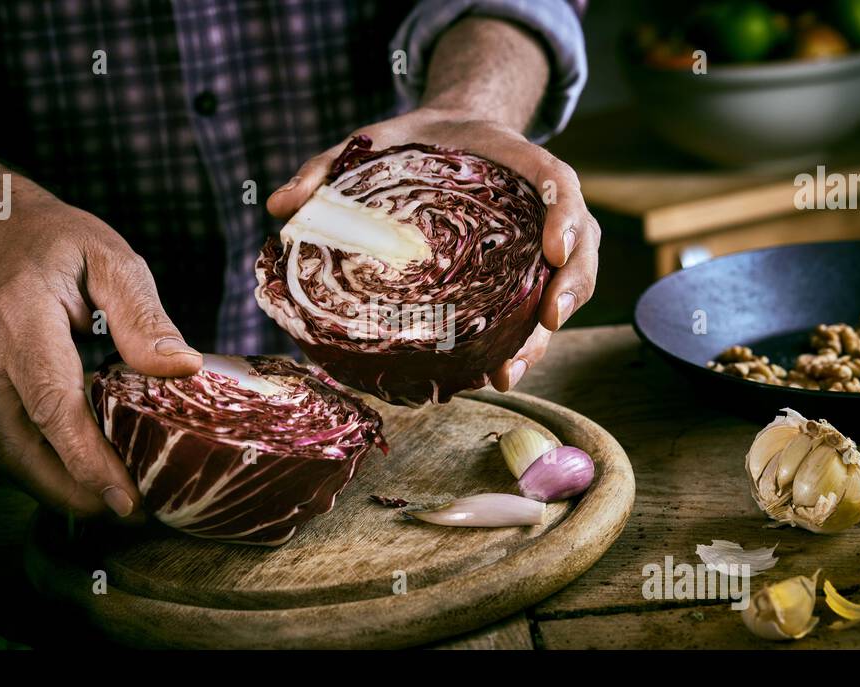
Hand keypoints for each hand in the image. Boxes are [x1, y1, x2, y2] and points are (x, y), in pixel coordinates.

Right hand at [0, 196, 202, 517]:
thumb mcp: (113, 260)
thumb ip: (144, 317)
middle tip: (132, 512)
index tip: (125, 500)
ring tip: (117, 500)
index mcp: (16, 318)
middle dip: (73, 492)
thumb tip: (181, 369)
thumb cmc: (62, 244)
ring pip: (10, 453)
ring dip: (60, 486)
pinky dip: (47, 463)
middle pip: (20, 447)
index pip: (50, 404)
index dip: (85, 461)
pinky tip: (90, 471)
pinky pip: (9, 438)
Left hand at [267, 106, 599, 390]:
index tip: (555, 247)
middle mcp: (543, 206)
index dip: (566, 216)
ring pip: (567, 286)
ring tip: (514, 370)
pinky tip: (499, 374)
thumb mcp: (375, 139)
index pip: (560, 185)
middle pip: (581, 247)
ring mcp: (542, 243)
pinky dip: (528, 342)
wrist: (454, 139)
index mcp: (520, 163)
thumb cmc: (421, 141)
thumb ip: (330, 165)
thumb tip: (278, 207)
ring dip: (549, 332)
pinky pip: (540, 308)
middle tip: (547, 321)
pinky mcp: (526, 273)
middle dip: (570, 287)